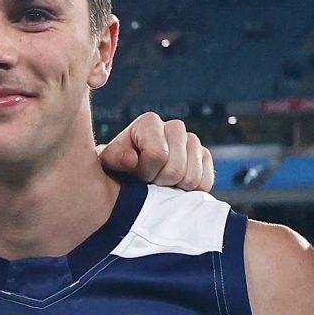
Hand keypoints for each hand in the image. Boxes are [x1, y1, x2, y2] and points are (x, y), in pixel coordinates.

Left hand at [96, 112, 213, 191]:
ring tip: (159, 184)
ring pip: (192, 177)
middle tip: (147, 182)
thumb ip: (115, 158)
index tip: (134, 175)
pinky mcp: (204, 157)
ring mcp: (192, 141)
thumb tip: (132, 158)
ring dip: (174, 189)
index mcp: (150, 122)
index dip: (145, 173)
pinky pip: (205, 182)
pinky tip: (175, 187)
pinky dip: (190, 192)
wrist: (129, 175)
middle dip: (159, 183)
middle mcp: (175, 127)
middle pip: (176, 169)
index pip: (158, 155)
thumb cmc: (117, 167)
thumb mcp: (108, 162)